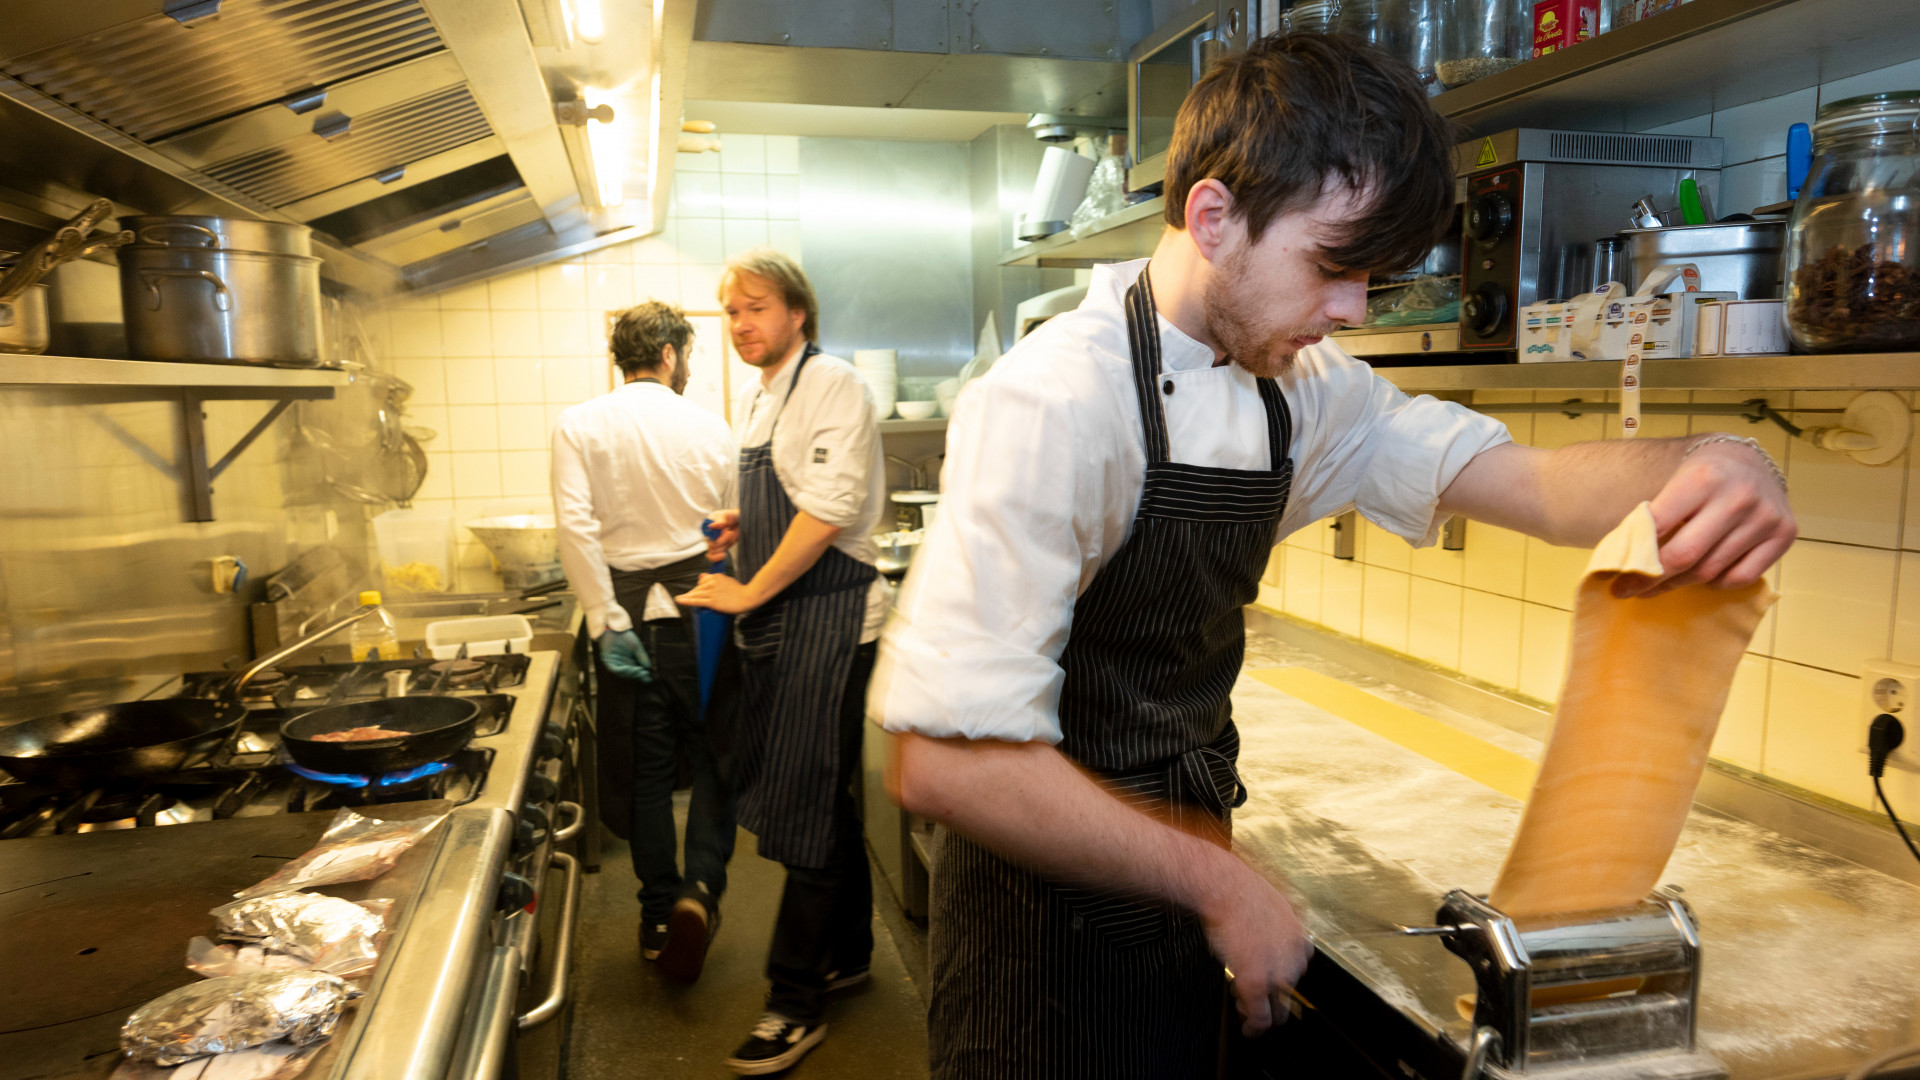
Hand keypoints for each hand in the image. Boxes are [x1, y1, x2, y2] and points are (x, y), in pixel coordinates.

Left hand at [596, 629, 651, 681]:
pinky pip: (614, 669)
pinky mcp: (608, 661)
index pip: (637, 672)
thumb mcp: (636, 646)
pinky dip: (621, 670)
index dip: (642, 676)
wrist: (615, 628)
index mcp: (630, 661)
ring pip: (623, 673)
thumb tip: (649, 667)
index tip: (649, 678)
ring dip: (631, 673)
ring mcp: (615, 663)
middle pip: (630, 674)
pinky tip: (628, 668)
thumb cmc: (626, 636)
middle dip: (638, 675)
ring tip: (639, 671)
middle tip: (645, 674)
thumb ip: (642, 656)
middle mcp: (623, 664)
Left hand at [677, 572, 761, 614]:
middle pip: (698, 587)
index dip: (699, 587)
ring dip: (687, 596)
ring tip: (679, 599)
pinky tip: (679, 600)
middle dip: (693, 592)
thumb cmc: (740, 590)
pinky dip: (687, 600)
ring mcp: (711, 592)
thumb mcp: (726, 579)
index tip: (697, 590)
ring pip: (695, 594)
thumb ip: (714, 578)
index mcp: (716, 576)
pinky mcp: (712, 601)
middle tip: (688, 596)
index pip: (702, 581)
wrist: (748, 597)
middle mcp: (712, 583)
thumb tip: (701, 576)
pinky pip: (696, 601)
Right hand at [704, 510, 740, 561]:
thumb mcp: (726, 515)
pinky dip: (717, 558)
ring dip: (724, 546)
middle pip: (711, 544)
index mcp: (707, 526)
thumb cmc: (731, 516)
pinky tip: (723, 555)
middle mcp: (709, 535)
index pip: (706, 534)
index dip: (716, 535)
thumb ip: (720, 521)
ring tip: (730, 537)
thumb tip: (712, 526)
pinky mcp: (720, 549)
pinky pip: (714, 557)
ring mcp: (714, 543)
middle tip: (730, 532)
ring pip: (713, 551)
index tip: (725, 530)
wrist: (740, 522)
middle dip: (722, 540)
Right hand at [1199, 864, 1314, 1035]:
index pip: (1295, 970)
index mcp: (1299, 941)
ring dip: (1259, 1011)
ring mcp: (1278, 974)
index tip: (1265, 982)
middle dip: (1269, 999)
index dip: (1276, 978)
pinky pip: (1261, 1017)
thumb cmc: (1240, 891)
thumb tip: (1260, 938)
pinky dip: (1255, 1028)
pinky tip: (1248, 1031)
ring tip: (1241, 1004)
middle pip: (1288, 992)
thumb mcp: (1270, 907)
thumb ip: (1273, 928)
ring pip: (1277, 1009)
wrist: (1227, 889)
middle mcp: (1296, 959)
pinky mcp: (1256, 983)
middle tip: (1250, 999)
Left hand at [1614, 440, 1796, 598]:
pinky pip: (1741, 577)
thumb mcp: (1674, 482)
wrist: (1749, 461)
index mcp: (1703, 477)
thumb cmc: (1702, 475)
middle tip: (1630, 590)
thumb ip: (1654, 517)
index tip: (1616, 578)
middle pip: (1685, 555)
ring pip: (1711, 571)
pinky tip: (1705, 577)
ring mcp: (1765, 517)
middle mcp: (1738, 497)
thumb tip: (1623, 562)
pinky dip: (1717, 583)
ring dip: (1679, 584)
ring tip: (1660, 585)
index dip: (1634, 557)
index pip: (1659, 525)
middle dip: (1652, 579)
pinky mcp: (1785, 535)